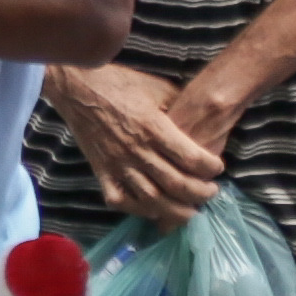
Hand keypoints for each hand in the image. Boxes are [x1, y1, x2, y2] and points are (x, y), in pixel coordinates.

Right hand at [47, 64, 221, 228]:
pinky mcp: (101, 172)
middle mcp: (137, 151)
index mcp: (154, 128)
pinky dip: (140, 211)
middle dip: (200, 193)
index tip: (217, 168)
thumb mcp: (158, 88)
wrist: (78, 87)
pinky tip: (155, 210)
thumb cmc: (121, 84)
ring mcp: (117, 165)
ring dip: (175, 211)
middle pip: (176, 184)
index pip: (191, 158)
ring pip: (152, 199)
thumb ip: (181, 107)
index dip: (210, 168)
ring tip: (190, 211)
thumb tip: (202, 122)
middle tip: (210, 193)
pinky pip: (121, 200)